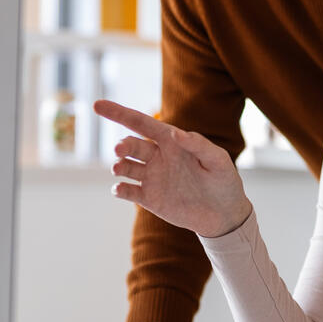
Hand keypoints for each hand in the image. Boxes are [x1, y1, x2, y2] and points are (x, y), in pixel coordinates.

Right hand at [93, 99, 252, 237]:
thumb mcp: (218, 161)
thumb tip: (175, 133)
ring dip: (119, 166)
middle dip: (122, 146)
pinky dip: (120, 189)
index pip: (141, 124)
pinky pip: (128, 192)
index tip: (98, 105)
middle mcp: (158, 157)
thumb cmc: (224, 182)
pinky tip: (120, 189)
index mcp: (171, 142)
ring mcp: (152, 178)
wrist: (225, 216)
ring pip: (125, 167)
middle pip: (131, 146)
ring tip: (120, 169)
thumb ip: (199, 145)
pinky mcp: (150, 199)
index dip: (119, 113)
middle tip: (120, 150)